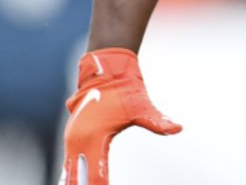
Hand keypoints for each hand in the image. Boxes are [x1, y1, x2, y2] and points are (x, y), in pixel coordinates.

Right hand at [61, 48, 179, 184]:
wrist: (104, 70)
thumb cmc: (123, 89)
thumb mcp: (141, 107)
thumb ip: (157, 121)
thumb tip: (177, 128)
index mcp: (95, 139)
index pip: (97, 176)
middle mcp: (78, 141)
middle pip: (78, 179)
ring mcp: (71, 139)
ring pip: (69, 172)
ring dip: (76, 184)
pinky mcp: (70, 136)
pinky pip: (68, 163)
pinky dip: (71, 176)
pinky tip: (76, 184)